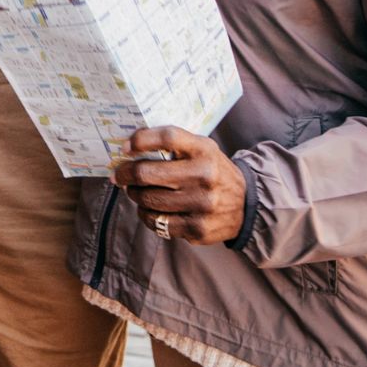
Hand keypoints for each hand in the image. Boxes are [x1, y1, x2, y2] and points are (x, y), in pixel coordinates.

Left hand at [111, 126, 242, 244]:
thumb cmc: (213, 171)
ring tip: (134, 191)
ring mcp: (202, 205)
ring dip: (135, 195)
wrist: (247, 204)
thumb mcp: (203, 149)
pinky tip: (148, 209)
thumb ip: (175, 145)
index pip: (167, 137)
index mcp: (204, 150)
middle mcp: (204, 176)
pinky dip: (146, 215)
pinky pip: (158, 223)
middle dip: (126, 174)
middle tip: (119, 175)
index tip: (125, 147)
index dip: (141, 140)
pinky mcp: (197, 229)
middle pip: (148, 173)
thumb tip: (131, 148)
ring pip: (149, 200)